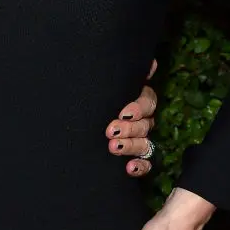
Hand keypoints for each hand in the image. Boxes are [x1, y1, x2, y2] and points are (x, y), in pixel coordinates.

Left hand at [106, 60, 157, 176]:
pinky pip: (146, 164)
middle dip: (128, 128)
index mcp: (139, 101)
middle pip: (145, 125)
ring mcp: (141, 140)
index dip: (138, 108)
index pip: (147, 102)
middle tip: (110, 131)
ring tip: (113, 147)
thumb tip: (151, 62)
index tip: (123, 113)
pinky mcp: (137, 159)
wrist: (78, 128)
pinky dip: (139, 167)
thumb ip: (128, 76)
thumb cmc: (96, 99)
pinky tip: (129, 168)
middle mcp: (142, 121)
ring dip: (130, 146)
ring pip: (144, 144)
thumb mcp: (107, 86)